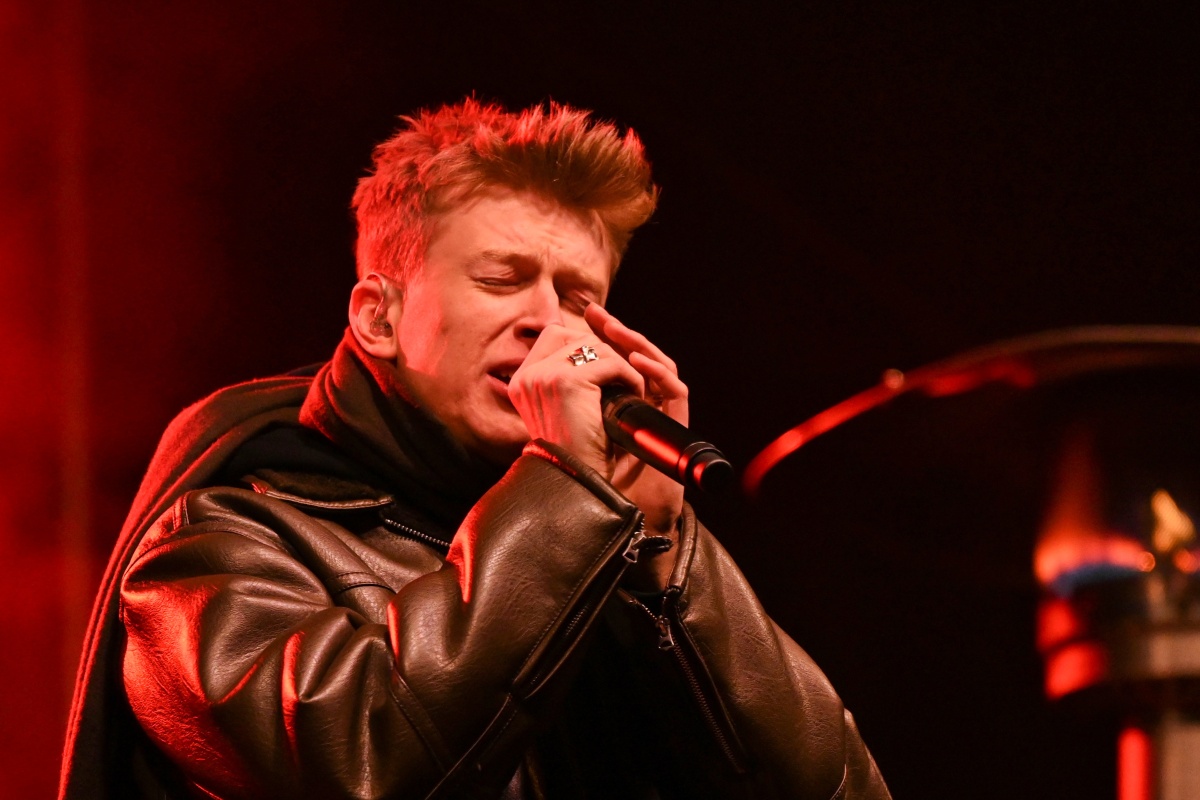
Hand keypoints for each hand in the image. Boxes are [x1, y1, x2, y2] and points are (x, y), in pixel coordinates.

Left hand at [507, 304, 686, 589]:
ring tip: (615, 331)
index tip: (583, 315)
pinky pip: (673, 388)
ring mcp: (658, 413)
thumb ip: (557, 393)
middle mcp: (640, 403)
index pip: (616, 356)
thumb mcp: (563, 422)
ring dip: (636, 343)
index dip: (601, 334)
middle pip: (636, 354)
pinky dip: (655, 371)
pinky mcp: (672, 425)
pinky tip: (633, 362)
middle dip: (615, 331)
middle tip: (596, 312)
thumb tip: (538, 356)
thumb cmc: (585, 471)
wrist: (609, 508)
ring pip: (657, 364)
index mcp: (616, 399)